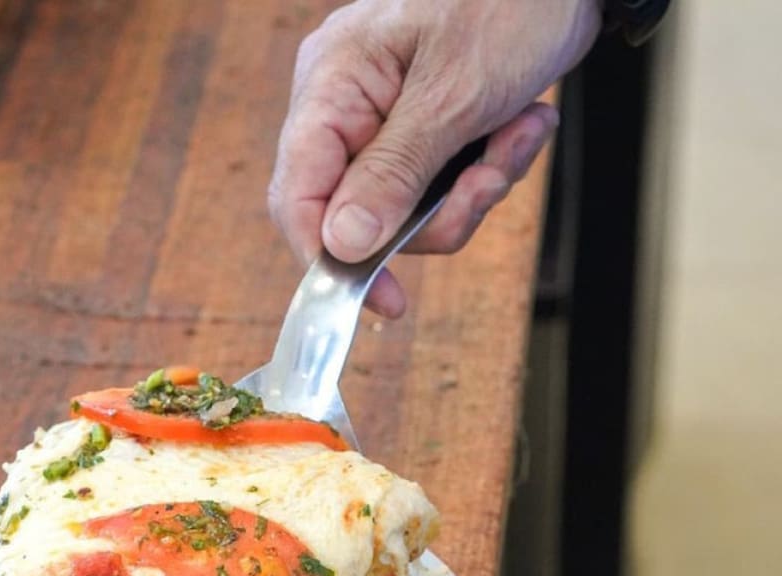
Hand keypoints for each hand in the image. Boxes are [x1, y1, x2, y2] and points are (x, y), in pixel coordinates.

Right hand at [268, 0, 601, 313]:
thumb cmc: (510, 0)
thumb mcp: (452, 96)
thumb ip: (392, 176)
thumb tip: (341, 246)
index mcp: (332, 83)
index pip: (299, 196)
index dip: (331, 259)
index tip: (383, 299)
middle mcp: (349, 103)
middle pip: (361, 215)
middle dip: (436, 213)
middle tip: (486, 182)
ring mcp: (388, 117)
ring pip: (411, 209)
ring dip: (475, 188)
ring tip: (518, 134)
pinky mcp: (427, 126)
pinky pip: (442, 185)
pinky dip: (490, 166)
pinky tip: (522, 123)